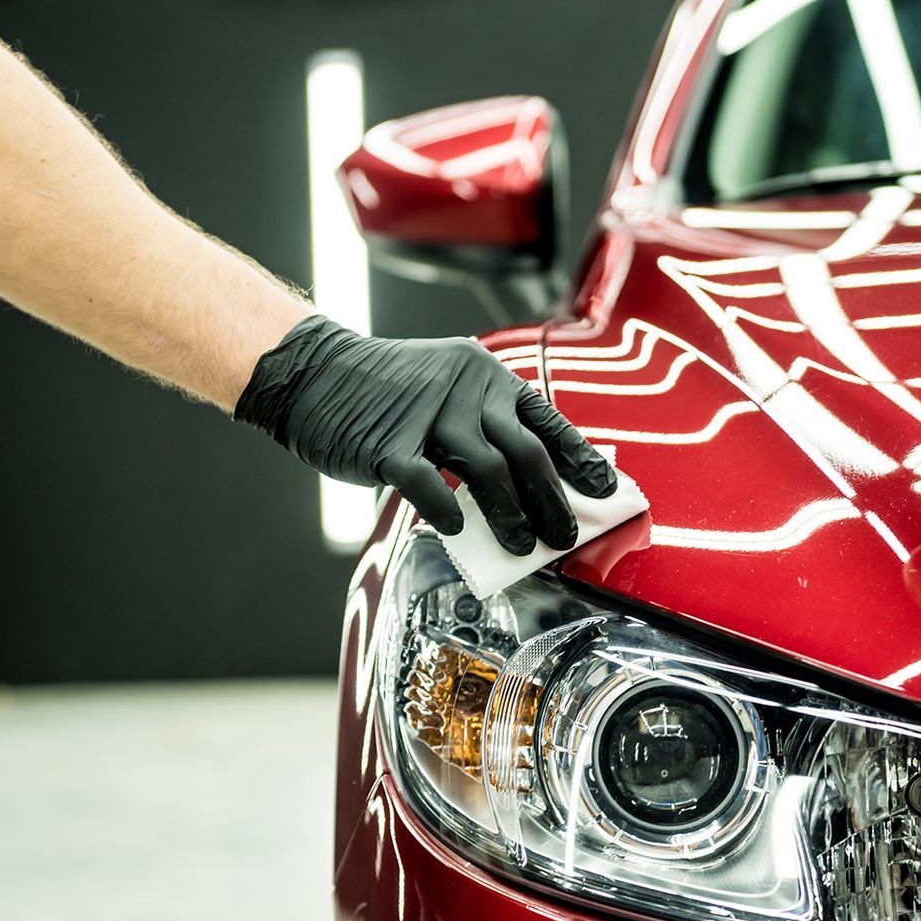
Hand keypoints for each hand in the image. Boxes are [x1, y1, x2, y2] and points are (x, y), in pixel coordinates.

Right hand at [235, 315, 615, 553]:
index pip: (546, 419)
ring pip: (488, 472)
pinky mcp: (390, 446)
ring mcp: (426, 416)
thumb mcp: (445, 390)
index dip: (580, 458)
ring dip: (511, 517)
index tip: (606, 489)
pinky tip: (457, 531)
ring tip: (522, 546)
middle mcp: (463, 389)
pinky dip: (448, 512)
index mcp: (484, 374)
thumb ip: (485, 428)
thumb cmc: (384, 393)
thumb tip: (530, 486)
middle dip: (553, 501)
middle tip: (564, 536)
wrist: (315, 374)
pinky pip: (430, 486)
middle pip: (525, 452)